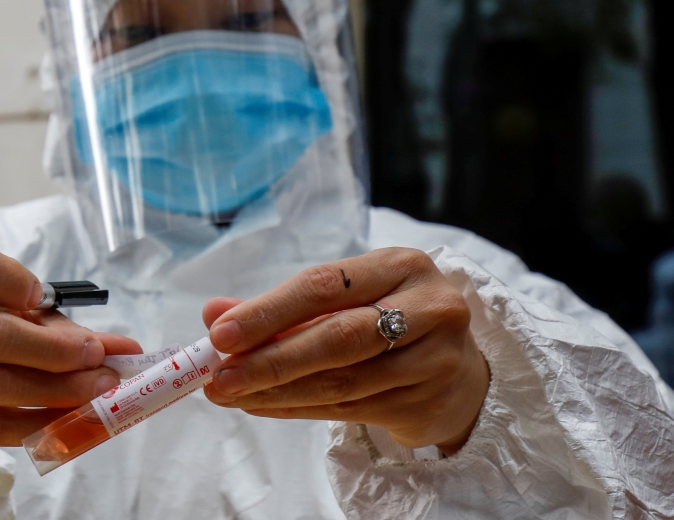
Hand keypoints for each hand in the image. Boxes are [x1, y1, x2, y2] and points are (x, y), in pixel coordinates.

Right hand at [0, 236, 140, 490]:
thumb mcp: (25, 321)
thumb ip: (71, 330)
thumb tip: (127, 350)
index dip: (5, 277)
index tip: (39, 296)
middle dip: (53, 350)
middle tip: (99, 358)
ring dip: (57, 390)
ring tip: (99, 389)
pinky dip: (39, 423)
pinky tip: (71, 418)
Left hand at [203, 248, 488, 454]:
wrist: (460, 369)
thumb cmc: (389, 319)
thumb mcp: (347, 297)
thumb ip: (281, 306)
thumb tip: (213, 313)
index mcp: (401, 265)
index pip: (326, 286)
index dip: (270, 311)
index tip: (220, 334)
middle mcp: (427, 308)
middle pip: (337, 337)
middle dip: (269, 359)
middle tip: (219, 376)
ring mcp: (433, 359)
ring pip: (340, 381)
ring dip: (275, 391)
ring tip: (230, 394)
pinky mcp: (427, 402)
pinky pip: (347, 409)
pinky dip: (296, 408)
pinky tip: (262, 406)